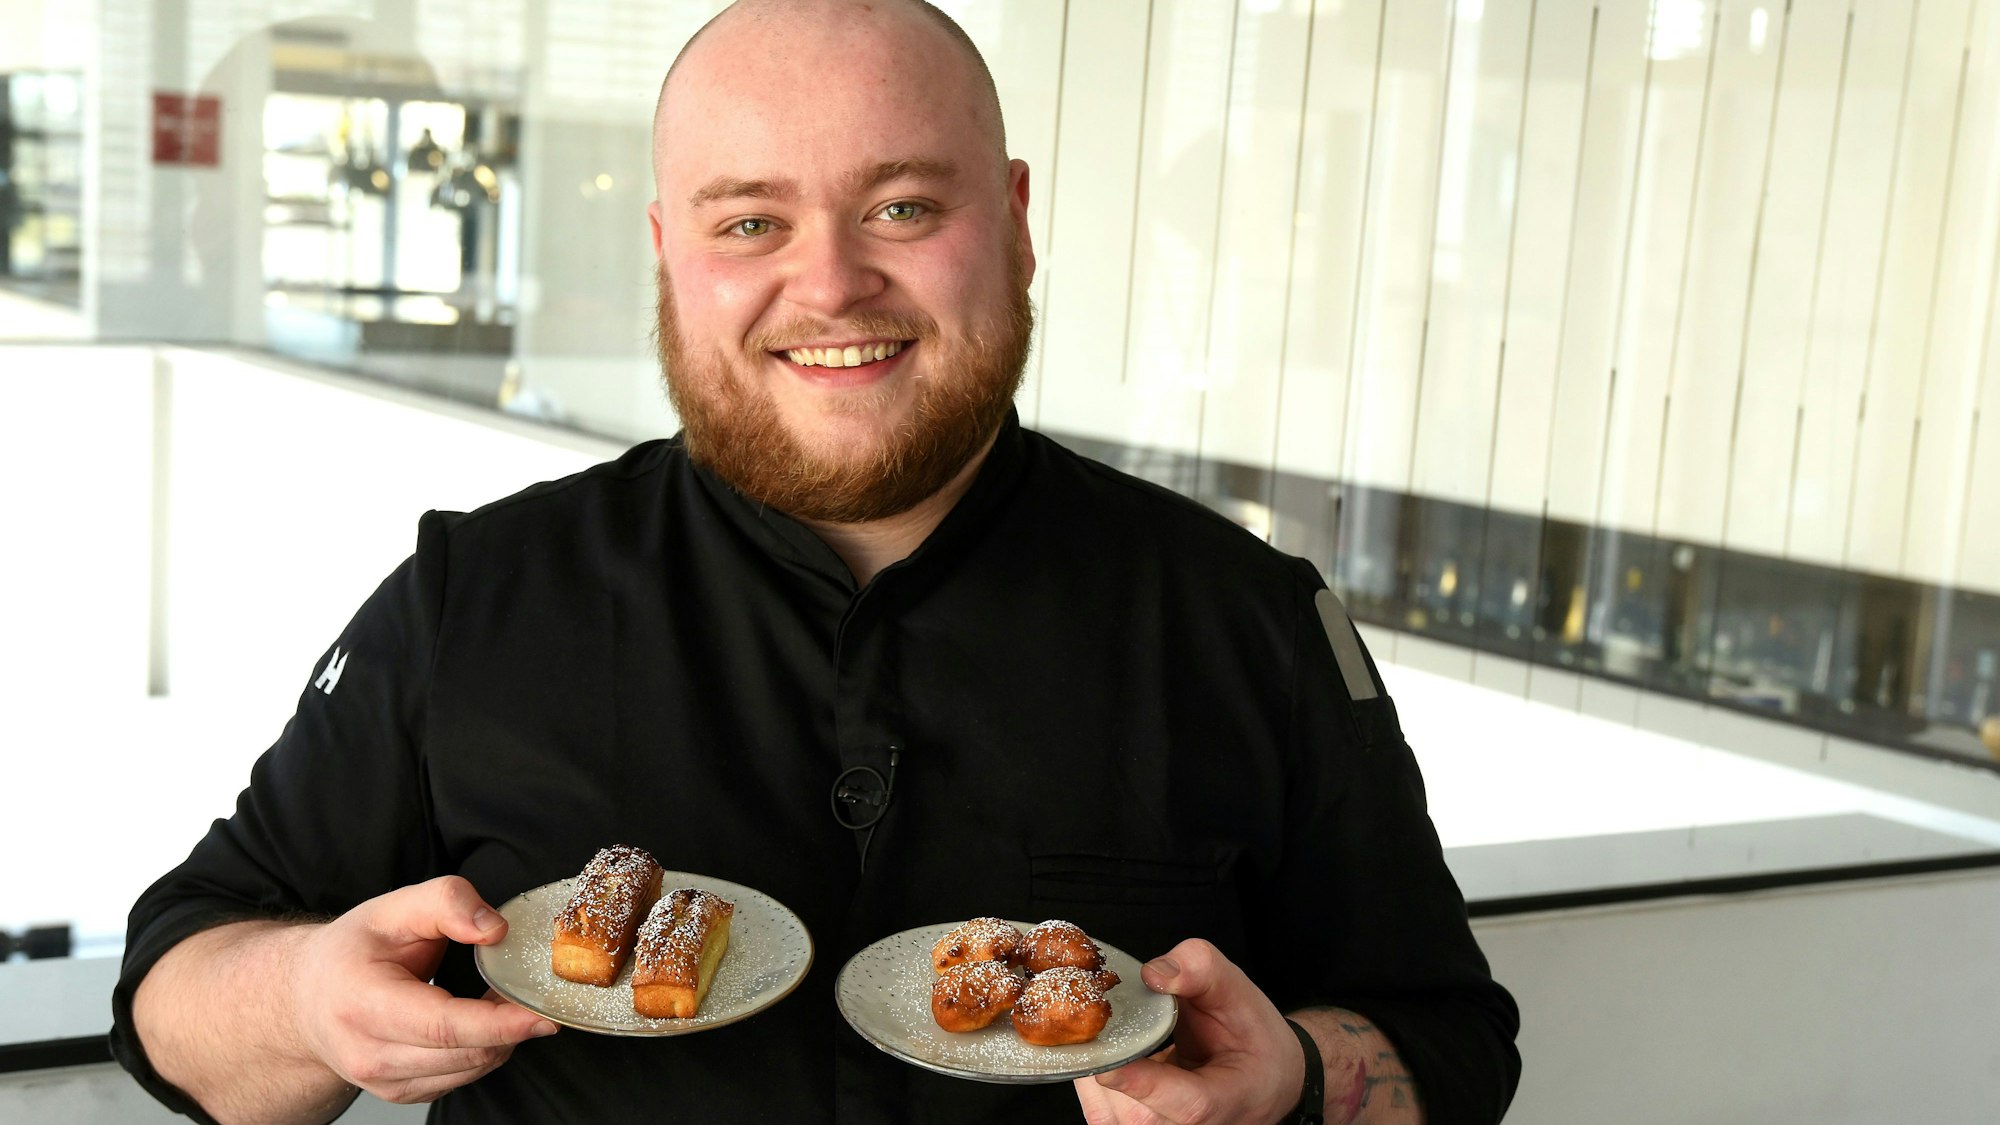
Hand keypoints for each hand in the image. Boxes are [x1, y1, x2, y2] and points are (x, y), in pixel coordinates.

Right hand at [289, 875, 556, 1103]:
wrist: (308, 997)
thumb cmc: (351, 952)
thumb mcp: (394, 907)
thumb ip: (447, 902)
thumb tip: (494, 929)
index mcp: (363, 1004)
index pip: (443, 1025)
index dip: (500, 1023)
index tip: (543, 1014)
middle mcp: (368, 1054)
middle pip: (465, 1053)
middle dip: (511, 1025)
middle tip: (529, 988)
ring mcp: (383, 1082)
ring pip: (470, 1069)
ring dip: (501, 1038)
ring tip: (499, 997)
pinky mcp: (401, 1093)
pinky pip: (462, 1078)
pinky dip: (484, 1049)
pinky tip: (479, 1019)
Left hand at [1074, 939, 1305, 1124]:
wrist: (1263, 1075)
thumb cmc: (1253, 1039)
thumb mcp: (1239, 992)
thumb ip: (1201, 971)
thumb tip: (1153, 974)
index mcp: (1230, 1099)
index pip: (1189, 1106)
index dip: (1145, 1084)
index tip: (1109, 1064)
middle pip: (1137, 1114)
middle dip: (1110, 1062)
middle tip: (1097, 1019)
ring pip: (1112, 1116)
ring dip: (1098, 1068)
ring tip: (1107, 1031)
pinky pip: (1103, 1112)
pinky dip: (1095, 1076)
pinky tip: (1107, 1049)